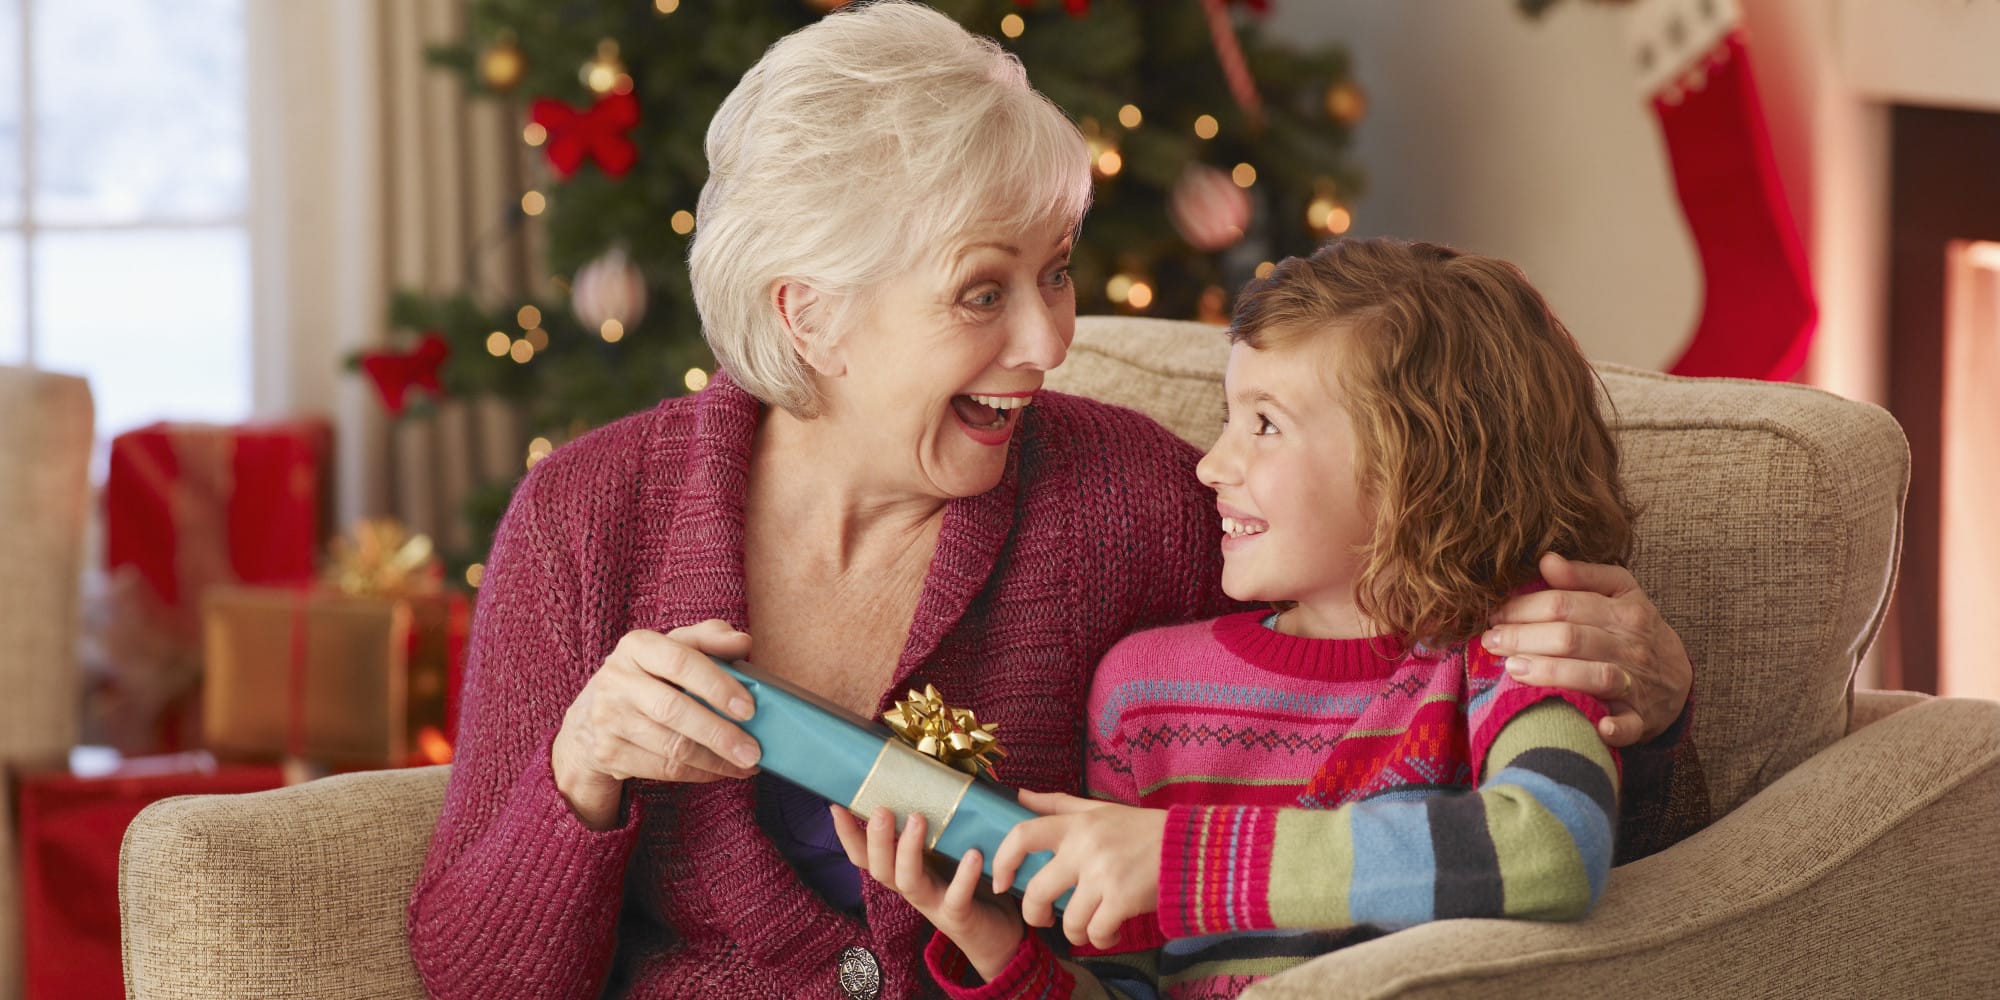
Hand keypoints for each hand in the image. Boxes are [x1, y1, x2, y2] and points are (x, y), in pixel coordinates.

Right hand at [550, 619, 760, 828]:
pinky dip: (699, 773)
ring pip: (671, 746)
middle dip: (719, 734)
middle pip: (674, 710)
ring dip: (716, 760)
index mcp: (636, 646)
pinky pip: (663, 769)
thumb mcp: (672, 649)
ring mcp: (608, 719)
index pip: (680, 661)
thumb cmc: (648, 677)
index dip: (716, 685)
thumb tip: (742, 642)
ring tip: (746, 763)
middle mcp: (616, 680)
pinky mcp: (608, 753)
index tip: (748, 708)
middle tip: (753, 750)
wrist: (589, 720)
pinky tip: (721, 770)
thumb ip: (708, 639)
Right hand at [831, 805, 1024, 980]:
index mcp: (903, 867)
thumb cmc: (971, 881)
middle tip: (882, 810)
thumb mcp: (951, 847)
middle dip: (877, 839)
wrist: (998, 933)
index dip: (847, 835)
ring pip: (908, 881)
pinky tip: (972, 854)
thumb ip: (942, 816)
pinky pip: (956, 898)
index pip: (864, 855)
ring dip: (908, 851)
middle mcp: (911, 886)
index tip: (836, 806)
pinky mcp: (959, 916)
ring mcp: (933, 903)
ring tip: (919, 819)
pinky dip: (963, 877)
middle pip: (879, 868)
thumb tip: (942, 766)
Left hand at [992, 791, 1163, 948]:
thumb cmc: (1144, 830)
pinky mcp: (1123, 898)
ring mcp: (1103, 874)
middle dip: (1034, 914)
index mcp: (1076, 824)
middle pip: (1037, 892)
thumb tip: (1019, 795)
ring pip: (1068, 921)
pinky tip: (1112, 931)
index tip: (1000, 881)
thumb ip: (1058, 804)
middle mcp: (1084, 847)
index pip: (1023, 835)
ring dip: (1076, 932)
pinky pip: (1096, 932)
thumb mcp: (1101, 809)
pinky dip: (1102, 938)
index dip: (1002, 860)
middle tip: (1043, 920)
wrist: (1193, 847)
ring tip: (1090, 927)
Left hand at [1483, 552, 1692, 746]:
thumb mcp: (1621, 592)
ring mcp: (1637, 683)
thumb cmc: (1636, 630)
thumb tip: (1546, 560)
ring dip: (1551, 673)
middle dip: (1524, 638)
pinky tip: (1595, 725)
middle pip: (1570, 638)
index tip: (1495, 615)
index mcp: (1623, 612)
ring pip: (1593, 676)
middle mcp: (1630, 646)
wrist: (1679, 676)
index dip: (1524, 609)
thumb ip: (1584, 575)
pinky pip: (1630, 724)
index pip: (1564, 605)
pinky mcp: (1642, 718)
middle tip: (1491, 642)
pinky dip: (1615, 727)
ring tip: (1512, 669)